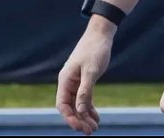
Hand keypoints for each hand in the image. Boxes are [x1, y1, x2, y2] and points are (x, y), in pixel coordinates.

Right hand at [56, 18, 114, 134]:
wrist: (101, 34)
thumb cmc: (95, 50)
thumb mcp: (92, 71)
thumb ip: (85, 91)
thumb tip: (79, 110)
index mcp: (65, 80)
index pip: (62, 104)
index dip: (69, 118)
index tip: (79, 128)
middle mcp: (68, 82)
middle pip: (70, 107)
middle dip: (78, 120)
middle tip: (90, 131)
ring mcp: (76, 82)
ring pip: (77, 104)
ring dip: (85, 116)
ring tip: (94, 128)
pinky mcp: (84, 80)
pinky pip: (85, 98)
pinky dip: (89, 108)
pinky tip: (96, 118)